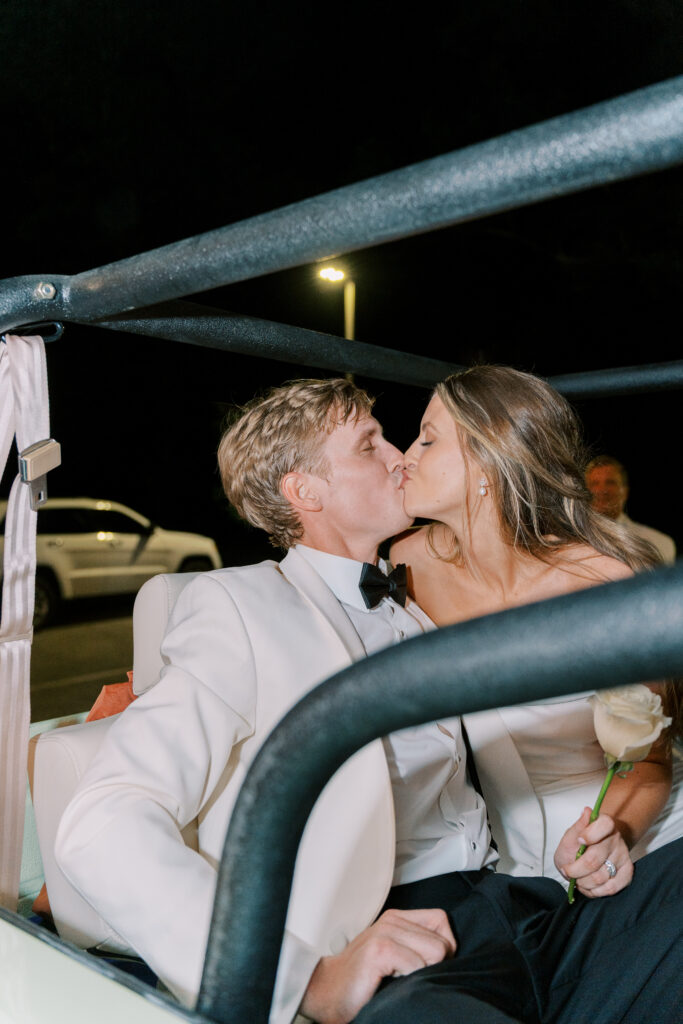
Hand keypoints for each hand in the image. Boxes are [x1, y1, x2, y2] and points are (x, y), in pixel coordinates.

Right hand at [299, 907, 455, 1023]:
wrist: (325, 992)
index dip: (444, 947)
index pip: (441, 921)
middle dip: (434, 967)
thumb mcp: (395, 957)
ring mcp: (384, 932)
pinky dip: (410, 981)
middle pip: (443, 942)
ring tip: (399, 981)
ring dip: (421, 974)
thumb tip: (451, 954)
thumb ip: (417, 947)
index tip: (427, 967)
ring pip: (435, 953)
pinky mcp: (379, 949)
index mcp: (397, 919)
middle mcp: (391, 920)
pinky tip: (390, 983)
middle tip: (409, 979)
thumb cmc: (362, 981)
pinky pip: (417, 965)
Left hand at [555, 806, 633, 897]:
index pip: (604, 825)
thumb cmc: (577, 846)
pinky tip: (588, 887)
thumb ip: (577, 827)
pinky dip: (595, 892)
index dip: (590, 834)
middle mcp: (616, 839)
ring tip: (577, 880)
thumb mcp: (570, 836)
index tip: (580, 840)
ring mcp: (623, 857)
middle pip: (594, 859)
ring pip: (602, 877)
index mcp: (604, 824)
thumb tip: (587, 811)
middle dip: (576, 871)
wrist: (588, 856)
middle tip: (568, 871)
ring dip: (584, 883)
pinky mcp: (627, 873)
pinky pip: (611, 888)